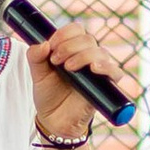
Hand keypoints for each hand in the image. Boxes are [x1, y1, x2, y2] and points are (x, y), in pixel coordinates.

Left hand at [28, 26, 107, 142]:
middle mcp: (87, 57)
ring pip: (100, 52)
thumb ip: (35, 57)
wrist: (54, 120)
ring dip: (83, 56)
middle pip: (88, 39)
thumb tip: (43, 44)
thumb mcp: (37, 74)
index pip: (76, 30)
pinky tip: (94, 69)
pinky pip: (115, 72)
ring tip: (68, 68)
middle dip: (70, 46)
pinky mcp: (105, 87)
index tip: (51, 47)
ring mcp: (97, 72)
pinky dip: (106, 67)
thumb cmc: (49, 95)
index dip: (64, 34)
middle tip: (56, 60)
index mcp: (72, 49)